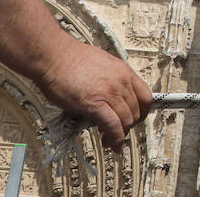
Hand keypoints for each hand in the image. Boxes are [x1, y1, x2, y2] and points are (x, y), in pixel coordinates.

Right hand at [36, 38, 153, 147]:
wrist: (54, 56)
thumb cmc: (70, 59)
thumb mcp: (101, 65)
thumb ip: (111, 81)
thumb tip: (111, 100)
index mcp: (123, 71)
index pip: (145, 96)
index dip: (142, 112)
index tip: (134, 120)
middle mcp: (121, 81)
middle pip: (136, 111)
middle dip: (129, 126)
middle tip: (118, 133)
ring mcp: (109, 92)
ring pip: (126, 121)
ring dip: (120, 136)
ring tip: (111, 142)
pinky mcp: (95, 103)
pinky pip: (112, 126)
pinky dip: (115, 138)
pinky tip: (111, 144)